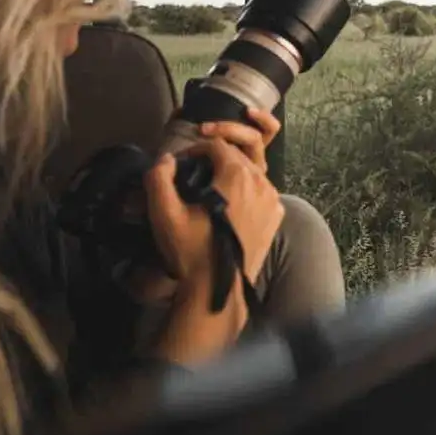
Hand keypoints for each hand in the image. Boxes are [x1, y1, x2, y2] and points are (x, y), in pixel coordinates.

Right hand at [118, 109, 281, 303]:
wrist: (217, 289)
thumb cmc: (190, 250)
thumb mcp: (164, 214)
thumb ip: (159, 179)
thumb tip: (166, 159)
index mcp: (237, 175)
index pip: (217, 145)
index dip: (196, 149)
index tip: (181, 162)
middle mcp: (261, 182)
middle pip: (236, 157)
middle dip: (214, 160)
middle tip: (193, 174)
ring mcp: (273, 200)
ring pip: (252, 173)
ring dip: (231, 174)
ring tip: (211, 189)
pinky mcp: (276, 217)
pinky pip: (262, 192)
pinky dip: (247, 192)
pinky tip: (230, 206)